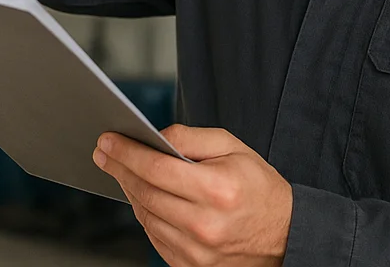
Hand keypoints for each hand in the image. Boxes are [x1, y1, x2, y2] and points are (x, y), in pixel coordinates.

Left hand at [94, 125, 292, 266]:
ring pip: (145, 216)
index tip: (107, 141)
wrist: (285, 235)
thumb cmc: (258, 187)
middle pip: (145, 192)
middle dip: (119, 169)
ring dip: (131, 192)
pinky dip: (147, 215)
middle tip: (104, 153)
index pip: (156, 168)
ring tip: (124, 172)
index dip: (127, 153)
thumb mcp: (233, 147)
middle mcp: (204, 225)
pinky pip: (155, 237)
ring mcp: (197, 252)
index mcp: (216, 190)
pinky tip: (145, 197)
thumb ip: (191, 137)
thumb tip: (155, 138)